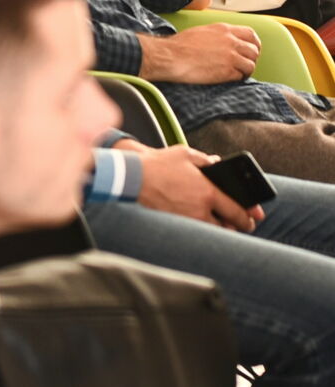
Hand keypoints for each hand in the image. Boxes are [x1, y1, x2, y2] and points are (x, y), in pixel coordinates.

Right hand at [114, 140, 263, 230]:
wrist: (132, 178)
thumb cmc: (158, 164)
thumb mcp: (185, 154)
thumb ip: (206, 160)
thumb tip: (217, 163)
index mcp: (208, 192)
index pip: (237, 211)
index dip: (250, 217)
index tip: (255, 217)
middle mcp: (200, 210)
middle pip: (229, 227)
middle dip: (238, 226)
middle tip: (242, 223)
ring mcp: (187, 220)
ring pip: (213, 232)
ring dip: (220, 229)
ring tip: (222, 222)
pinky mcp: (175, 225)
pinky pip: (196, 231)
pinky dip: (203, 229)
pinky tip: (201, 221)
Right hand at [139, 23, 260, 82]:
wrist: (170, 56)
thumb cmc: (179, 45)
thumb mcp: (201, 31)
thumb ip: (217, 35)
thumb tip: (222, 42)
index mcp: (224, 29)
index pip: (250, 34)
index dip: (254, 44)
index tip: (250, 50)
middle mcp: (230, 41)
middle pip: (254, 50)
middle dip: (250, 58)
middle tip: (243, 64)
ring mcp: (230, 56)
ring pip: (251, 64)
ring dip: (245, 70)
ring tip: (236, 73)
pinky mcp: (227, 71)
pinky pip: (241, 76)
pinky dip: (237, 78)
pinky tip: (228, 78)